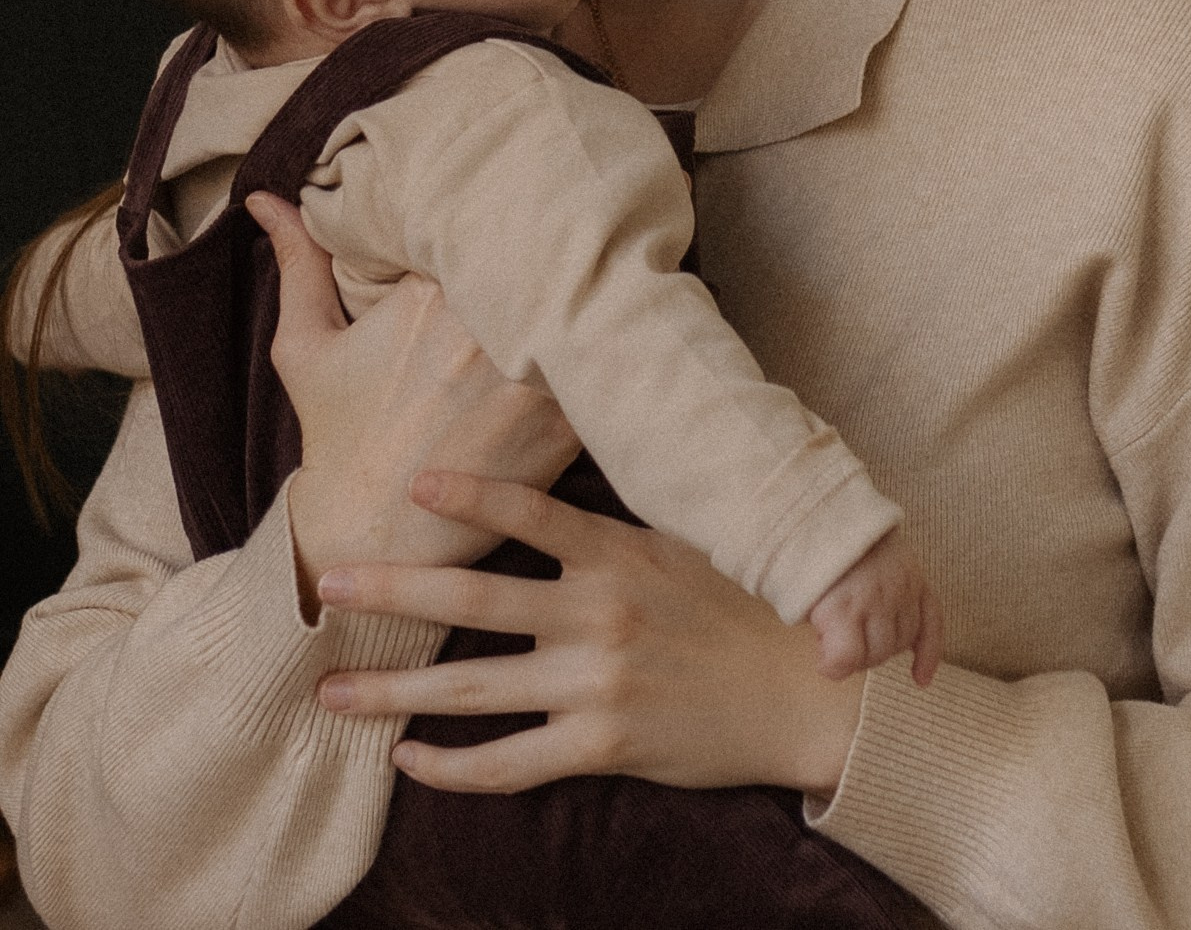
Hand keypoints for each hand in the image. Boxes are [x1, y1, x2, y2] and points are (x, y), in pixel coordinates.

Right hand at [249, 196, 580, 612]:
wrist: (370, 537)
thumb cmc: (335, 435)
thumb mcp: (305, 345)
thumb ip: (298, 261)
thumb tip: (262, 196)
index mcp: (430, 295)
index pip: (491, 223)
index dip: (514, 210)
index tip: (531, 199)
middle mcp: (484, 329)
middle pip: (547, 257)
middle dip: (564, 241)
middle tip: (583, 225)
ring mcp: (529, 379)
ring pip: (587, 305)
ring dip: (598, 291)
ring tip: (619, 273)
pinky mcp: (563, 426)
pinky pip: (606, 368)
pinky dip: (613, 352)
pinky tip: (616, 341)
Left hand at [314, 471, 864, 798]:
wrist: (802, 694)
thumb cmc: (740, 609)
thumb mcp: (684, 545)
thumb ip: (612, 533)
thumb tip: (548, 494)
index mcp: (620, 553)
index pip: (530, 513)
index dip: (469, 496)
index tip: (412, 486)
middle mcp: (600, 615)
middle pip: (473, 601)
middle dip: (392, 591)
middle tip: (327, 584)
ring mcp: (596, 685)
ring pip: (471, 691)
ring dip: (391, 691)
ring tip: (333, 690)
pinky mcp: (601, 747)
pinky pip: (506, 764)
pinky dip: (449, 766)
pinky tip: (408, 758)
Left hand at [807, 529, 942, 686]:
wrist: (837, 508)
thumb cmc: (812, 555)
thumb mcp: (799, 590)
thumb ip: (819, 625)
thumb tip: (831, 655)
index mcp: (840, 603)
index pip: (845, 658)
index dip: (831, 666)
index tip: (823, 659)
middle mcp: (875, 600)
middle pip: (876, 655)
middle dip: (858, 657)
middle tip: (843, 642)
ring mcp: (901, 590)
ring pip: (903, 642)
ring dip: (884, 650)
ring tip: (866, 637)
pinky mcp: (918, 580)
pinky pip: (933, 623)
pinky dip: (929, 654)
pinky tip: (920, 678)